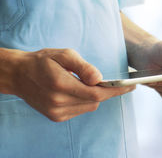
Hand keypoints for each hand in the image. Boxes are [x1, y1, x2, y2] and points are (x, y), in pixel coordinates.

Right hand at [8, 48, 135, 121]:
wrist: (19, 74)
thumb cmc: (43, 60)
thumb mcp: (64, 55)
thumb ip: (83, 66)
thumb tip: (99, 78)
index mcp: (61, 85)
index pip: (96, 93)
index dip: (116, 90)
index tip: (131, 86)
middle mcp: (58, 102)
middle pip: (95, 101)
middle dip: (109, 92)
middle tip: (120, 83)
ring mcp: (56, 112)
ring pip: (89, 107)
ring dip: (96, 96)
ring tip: (90, 83)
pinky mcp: (55, 117)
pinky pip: (80, 110)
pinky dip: (86, 101)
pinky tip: (79, 90)